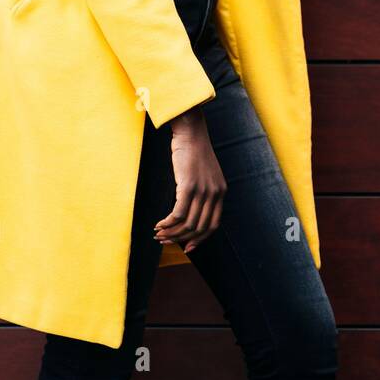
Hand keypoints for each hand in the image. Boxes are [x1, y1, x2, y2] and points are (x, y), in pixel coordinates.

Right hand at [153, 109, 226, 253]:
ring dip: (171, 232)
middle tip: (165, 241)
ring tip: (158, 234)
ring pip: (187, 223)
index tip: (187, 248)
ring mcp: (202, 191)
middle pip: (199, 228)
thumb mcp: (205, 173)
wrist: (190, 131)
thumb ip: (203, 191)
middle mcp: (214, 194)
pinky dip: (167, 223)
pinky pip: (178, 213)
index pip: (213, 225)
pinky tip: (159, 224)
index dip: (200, 239)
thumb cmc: (193, 150)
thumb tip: (191, 210)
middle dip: (180, 238)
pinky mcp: (188, 186)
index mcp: (221, 192)